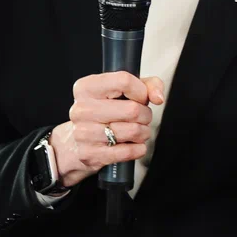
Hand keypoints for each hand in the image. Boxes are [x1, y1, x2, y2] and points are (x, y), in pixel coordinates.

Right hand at [51, 71, 164, 188]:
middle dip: (146, 115)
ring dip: (143, 132)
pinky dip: (138, 149)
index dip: (141, 91)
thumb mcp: (123, 91)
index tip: (141, 98)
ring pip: (133, 131)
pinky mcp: (90, 154)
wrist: (77, 142)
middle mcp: (81, 109)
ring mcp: (83, 133)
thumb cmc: (105, 112)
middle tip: (141, 117)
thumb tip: (158, 97)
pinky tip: (133, 145)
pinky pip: (127, 152)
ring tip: (137, 131)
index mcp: (86, 87)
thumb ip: (148, 85)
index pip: (124, 81)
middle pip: (133, 109)